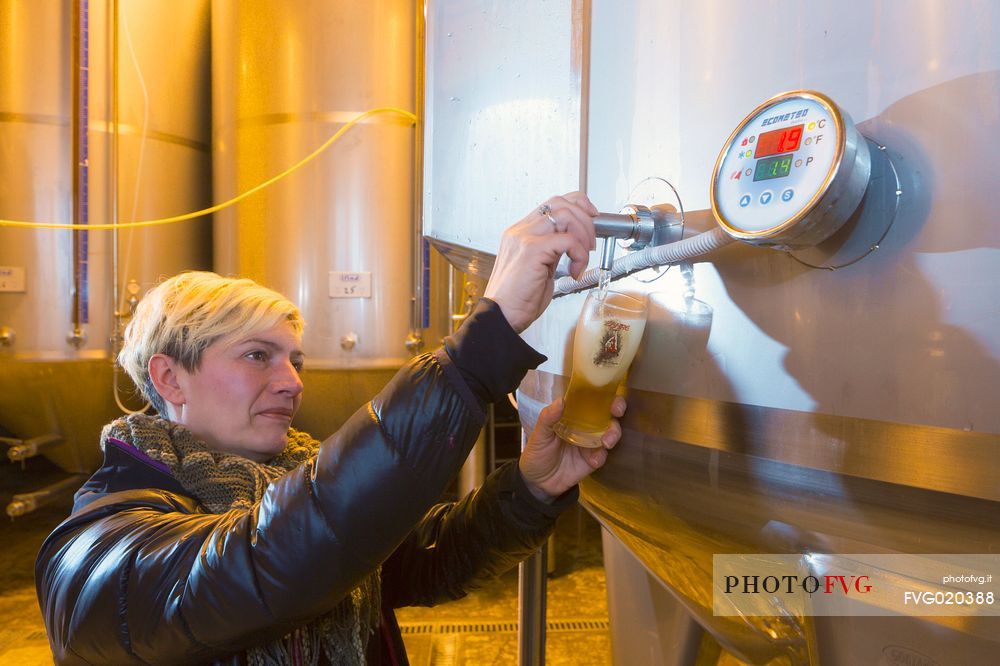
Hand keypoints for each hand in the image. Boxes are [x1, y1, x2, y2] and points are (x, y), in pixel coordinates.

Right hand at [484, 192, 597, 332]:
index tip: (592, 218)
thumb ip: (553, 251)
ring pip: (565, 215)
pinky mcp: (532, 250)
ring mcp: (524, 237)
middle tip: (591, 244)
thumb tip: (574, 244)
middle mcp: (520, 230)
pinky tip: (575, 271)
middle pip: (561, 203)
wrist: (502, 317)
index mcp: (521, 233)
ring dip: (584, 235)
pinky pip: (568, 240)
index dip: (577, 205)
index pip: (553, 203)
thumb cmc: (518, 300)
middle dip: (585, 220)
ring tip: (583, 257)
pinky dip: (579, 255)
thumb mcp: (539, 268)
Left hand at [518, 396, 626, 502]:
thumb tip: (561, 401)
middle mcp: (585, 426)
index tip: (608, 392)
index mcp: (573, 415)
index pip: (591, 399)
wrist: (537, 483)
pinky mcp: (592, 460)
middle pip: (607, 413)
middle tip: (617, 411)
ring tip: (607, 441)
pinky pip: (602, 455)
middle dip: (617, 409)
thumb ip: (548, 418)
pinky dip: (601, 456)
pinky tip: (593, 460)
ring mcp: (590, 443)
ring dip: (613, 434)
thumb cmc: (536, 453)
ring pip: (610, 433)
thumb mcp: (539, 435)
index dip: (603, 393)